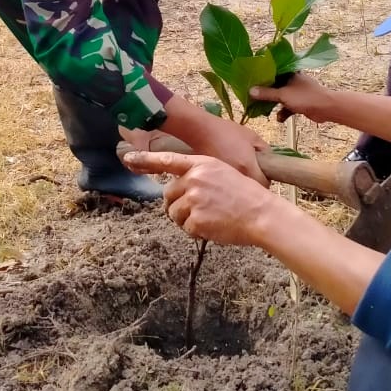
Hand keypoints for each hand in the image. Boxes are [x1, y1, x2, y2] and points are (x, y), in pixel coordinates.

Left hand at [121, 151, 279, 246]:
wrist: (262, 214)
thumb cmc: (246, 196)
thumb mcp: (223, 173)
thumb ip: (200, 175)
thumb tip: (180, 188)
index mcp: (202, 164)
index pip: (168, 160)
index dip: (146, 159)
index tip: (128, 158)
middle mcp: (194, 179)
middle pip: (168, 195)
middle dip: (177, 206)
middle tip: (197, 211)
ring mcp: (194, 199)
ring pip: (174, 214)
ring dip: (186, 220)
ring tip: (209, 218)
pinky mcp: (196, 219)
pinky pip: (186, 228)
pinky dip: (197, 231)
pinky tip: (214, 227)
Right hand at [250, 75, 336, 124]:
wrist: (326, 108)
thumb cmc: (305, 97)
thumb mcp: (283, 95)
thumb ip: (267, 93)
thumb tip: (250, 91)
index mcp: (289, 73)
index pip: (272, 72)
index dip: (262, 77)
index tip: (251, 82)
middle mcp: (293, 80)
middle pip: (275, 86)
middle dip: (266, 94)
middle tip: (254, 99)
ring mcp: (297, 92)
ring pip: (281, 97)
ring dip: (274, 105)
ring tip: (264, 111)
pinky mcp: (300, 102)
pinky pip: (288, 106)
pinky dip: (284, 112)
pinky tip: (280, 119)